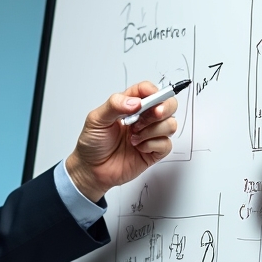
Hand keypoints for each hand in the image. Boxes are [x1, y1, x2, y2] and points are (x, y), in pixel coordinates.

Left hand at [64, 81, 178, 201]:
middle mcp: (143, 118)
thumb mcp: (96, 119)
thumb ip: (114, 105)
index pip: (148, 90)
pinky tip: (138, 147)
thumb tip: (136, 102)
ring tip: (134, 136)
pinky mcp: (153, 152)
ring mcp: (149, 135)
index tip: (145, 100)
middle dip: (162, 109)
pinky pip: (166, 144)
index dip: (152, 91)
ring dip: (152, 130)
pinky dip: (151, 145)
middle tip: (146, 117)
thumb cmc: (92, 144)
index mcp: (129, 106)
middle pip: (168, 105)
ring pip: (170, 124)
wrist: (91, 170)